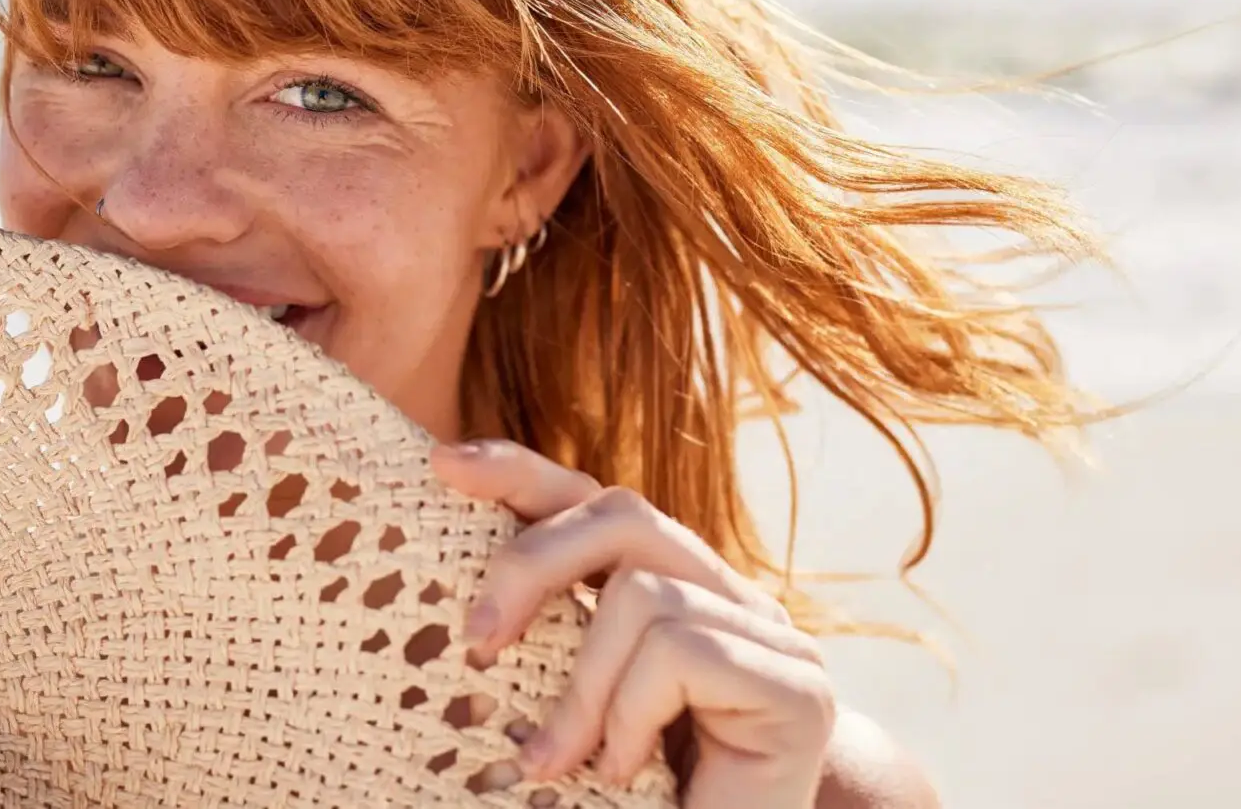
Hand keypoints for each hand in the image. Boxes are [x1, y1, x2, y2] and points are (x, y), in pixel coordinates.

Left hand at [432, 438, 834, 807]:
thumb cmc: (634, 797)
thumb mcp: (568, 704)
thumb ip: (543, 638)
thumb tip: (461, 583)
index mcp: (673, 588)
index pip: (598, 500)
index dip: (522, 472)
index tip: (443, 465)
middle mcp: (729, 597)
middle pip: (623, 514)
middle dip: (532, 566)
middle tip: (476, 643)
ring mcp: (774, 639)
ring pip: (645, 593)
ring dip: (584, 687)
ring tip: (559, 761)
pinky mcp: (797, 689)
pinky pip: (682, 651)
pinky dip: (631, 716)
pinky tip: (622, 772)